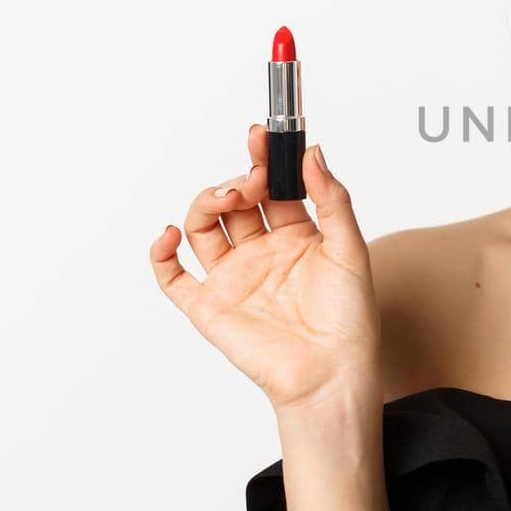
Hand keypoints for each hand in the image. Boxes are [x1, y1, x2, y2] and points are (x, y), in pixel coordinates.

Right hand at [149, 125, 381, 415]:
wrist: (332, 374)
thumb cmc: (349, 319)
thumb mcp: (350, 249)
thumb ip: (332, 199)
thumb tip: (313, 151)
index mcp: (296, 236)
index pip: (273, 187)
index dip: (265, 160)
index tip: (263, 136)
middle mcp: (260, 252)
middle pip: (235, 201)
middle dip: (239, 180)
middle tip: (255, 179)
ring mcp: (232, 278)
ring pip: (202, 227)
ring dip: (207, 203)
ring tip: (229, 199)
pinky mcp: (208, 307)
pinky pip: (172, 276)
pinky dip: (161, 253)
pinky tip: (169, 234)